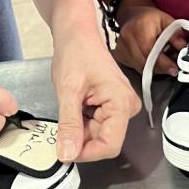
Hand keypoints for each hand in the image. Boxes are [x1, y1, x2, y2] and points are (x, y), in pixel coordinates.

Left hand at [50, 24, 140, 162]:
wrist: (77, 35)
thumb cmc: (77, 52)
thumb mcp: (68, 91)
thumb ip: (69, 125)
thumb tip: (68, 154)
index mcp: (121, 103)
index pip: (110, 145)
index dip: (86, 152)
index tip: (65, 150)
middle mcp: (126, 107)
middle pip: (104, 142)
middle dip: (81, 139)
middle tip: (62, 124)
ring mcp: (120, 107)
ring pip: (98, 135)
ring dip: (80, 130)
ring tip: (70, 107)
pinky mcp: (112, 107)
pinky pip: (96, 126)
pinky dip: (81, 123)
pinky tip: (75, 107)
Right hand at [113, 0, 187, 75]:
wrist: (133, 16)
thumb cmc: (150, 18)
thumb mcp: (167, 20)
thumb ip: (176, 34)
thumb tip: (184, 49)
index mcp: (139, 27)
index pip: (150, 50)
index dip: (163, 62)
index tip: (174, 69)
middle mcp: (127, 37)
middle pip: (144, 61)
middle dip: (161, 68)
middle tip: (173, 69)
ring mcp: (120, 47)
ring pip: (140, 67)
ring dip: (154, 69)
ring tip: (164, 63)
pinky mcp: (119, 55)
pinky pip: (135, 67)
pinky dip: (146, 67)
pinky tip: (152, 61)